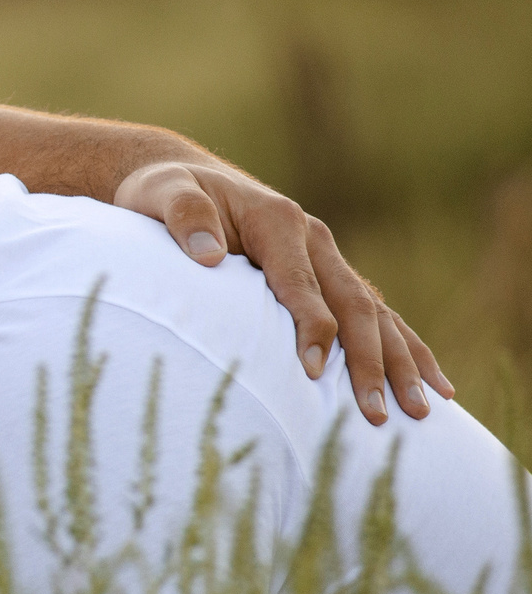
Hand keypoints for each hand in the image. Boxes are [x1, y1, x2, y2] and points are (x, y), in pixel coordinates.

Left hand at [112, 160, 451, 423]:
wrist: (180, 179)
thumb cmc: (164, 193)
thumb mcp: (161, 194)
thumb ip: (183, 216)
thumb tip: (208, 254)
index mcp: (279, 222)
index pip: (302, 283)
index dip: (311, 327)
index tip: (312, 371)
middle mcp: (313, 239)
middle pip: (354, 305)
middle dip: (370, 361)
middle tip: (376, 413)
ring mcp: (325, 258)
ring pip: (375, 314)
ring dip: (399, 362)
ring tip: (421, 409)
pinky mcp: (326, 276)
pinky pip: (373, 315)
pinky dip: (403, 348)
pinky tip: (431, 383)